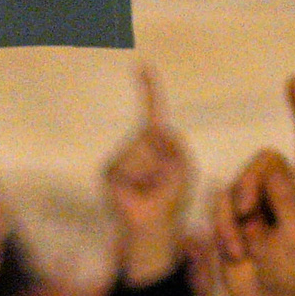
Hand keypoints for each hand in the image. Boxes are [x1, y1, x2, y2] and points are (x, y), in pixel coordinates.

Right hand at [102, 64, 192, 284]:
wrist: (152, 229)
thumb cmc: (171, 201)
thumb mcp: (184, 170)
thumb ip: (176, 146)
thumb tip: (157, 130)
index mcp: (156, 142)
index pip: (153, 110)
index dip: (149, 89)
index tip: (143, 66)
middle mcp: (136, 146)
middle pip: (151, 134)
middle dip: (165, 157)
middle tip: (164, 182)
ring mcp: (121, 158)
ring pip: (138, 151)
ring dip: (152, 172)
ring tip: (151, 189)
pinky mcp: (110, 172)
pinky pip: (126, 166)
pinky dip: (138, 180)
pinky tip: (138, 193)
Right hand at [213, 75, 294, 295]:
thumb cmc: (294, 275)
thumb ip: (285, 192)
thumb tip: (263, 167)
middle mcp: (292, 191)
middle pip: (265, 159)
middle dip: (255, 187)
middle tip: (256, 220)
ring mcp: (263, 202)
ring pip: (239, 179)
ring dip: (237, 214)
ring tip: (248, 245)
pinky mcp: (236, 216)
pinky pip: (219, 201)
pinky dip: (224, 229)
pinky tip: (237, 254)